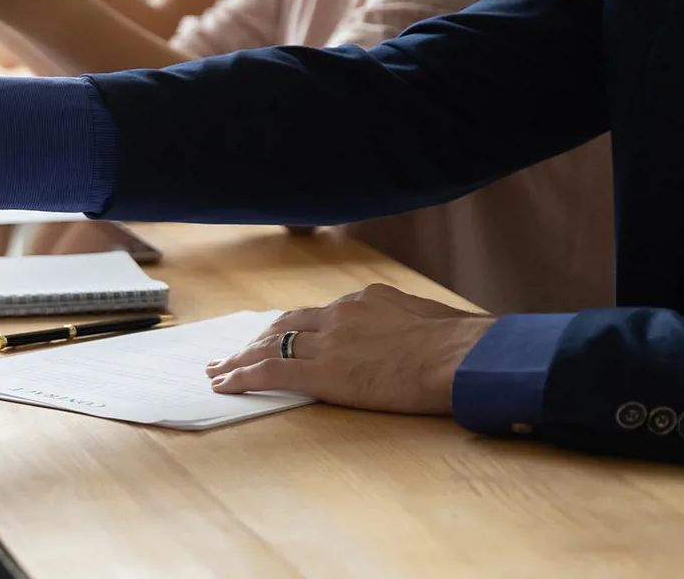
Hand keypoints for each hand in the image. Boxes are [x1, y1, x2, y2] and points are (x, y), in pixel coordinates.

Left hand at [206, 285, 494, 414]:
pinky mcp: (324, 373)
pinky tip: (225, 384)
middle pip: (286, 325)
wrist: (463, 355)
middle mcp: (341, 315)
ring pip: (271, 346)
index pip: (319, 314)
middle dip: (257, 338)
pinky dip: (243, 376)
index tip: (279, 335)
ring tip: (218, 369)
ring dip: (240, 358)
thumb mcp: (434, 319)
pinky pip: (271, 372)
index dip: (294, 327)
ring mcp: (330, 342)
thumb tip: (418, 331)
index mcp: (368, 300)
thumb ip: (411, 322)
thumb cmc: (465, 344)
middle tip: (234, 351)